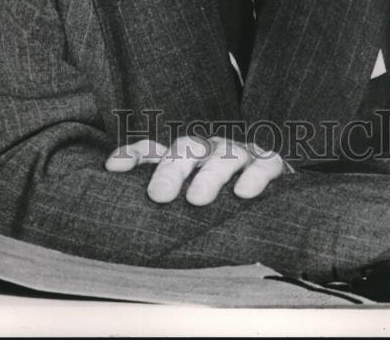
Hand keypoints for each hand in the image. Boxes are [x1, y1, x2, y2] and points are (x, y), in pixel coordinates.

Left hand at [105, 136, 286, 205]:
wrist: (276, 210)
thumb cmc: (223, 210)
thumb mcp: (190, 212)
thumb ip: (165, 219)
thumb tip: (123, 242)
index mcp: (185, 159)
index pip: (153, 151)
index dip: (133, 155)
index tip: (113, 168)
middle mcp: (209, 151)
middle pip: (187, 148)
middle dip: (171, 169)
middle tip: (159, 195)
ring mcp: (239, 154)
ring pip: (223, 155)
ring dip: (209, 175)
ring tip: (197, 199)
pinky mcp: (270, 164)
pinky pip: (263, 165)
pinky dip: (254, 176)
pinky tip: (244, 193)